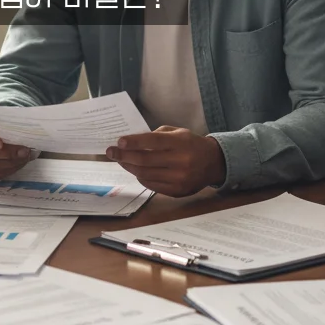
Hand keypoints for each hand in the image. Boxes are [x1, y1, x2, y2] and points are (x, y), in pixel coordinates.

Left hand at [106, 127, 226, 196]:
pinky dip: (140, 177)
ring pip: (145, 174)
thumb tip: (131, 142)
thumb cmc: (190, 144)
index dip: (133, 142)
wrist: (213, 163)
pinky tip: (135, 170)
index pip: (152, 141)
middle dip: (124, 156)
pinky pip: (151, 185)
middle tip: (111, 152)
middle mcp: (180, 162)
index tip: (119, 142)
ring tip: (120, 160)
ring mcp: (179, 179)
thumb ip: (156, 135)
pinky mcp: (177, 192)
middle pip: (145, 160)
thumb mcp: (177, 132)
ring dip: (129, 167)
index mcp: (180, 143)